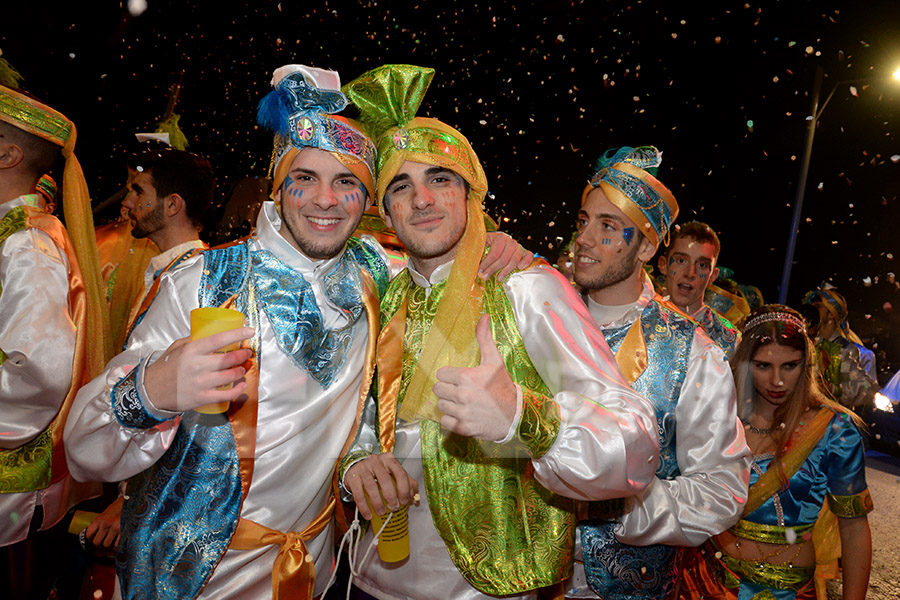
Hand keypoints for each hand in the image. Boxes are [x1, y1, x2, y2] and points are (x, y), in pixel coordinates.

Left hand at [85, 496, 123, 550]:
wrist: (134, 500)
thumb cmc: (121, 506)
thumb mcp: (107, 512)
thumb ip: (101, 522)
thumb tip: (95, 534)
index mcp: (100, 518)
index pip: (89, 534)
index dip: (90, 540)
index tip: (93, 540)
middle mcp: (107, 523)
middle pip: (97, 542)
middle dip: (99, 546)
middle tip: (102, 545)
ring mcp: (116, 527)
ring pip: (106, 545)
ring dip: (108, 547)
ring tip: (110, 546)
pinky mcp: (125, 530)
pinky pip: (116, 545)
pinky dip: (116, 547)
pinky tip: (117, 544)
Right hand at [143, 328, 254, 411]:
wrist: (150, 391)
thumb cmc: (165, 367)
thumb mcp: (176, 347)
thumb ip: (194, 340)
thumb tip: (212, 332)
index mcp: (192, 350)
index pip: (219, 339)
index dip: (237, 334)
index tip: (249, 331)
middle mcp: (197, 366)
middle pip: (229, 359)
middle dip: (243, 354)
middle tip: (247, 352)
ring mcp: (200, 383)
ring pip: (230, 376)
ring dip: (241, 370)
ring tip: (242, 367)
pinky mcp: (202, 398)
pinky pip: (226, 395)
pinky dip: (237, 390)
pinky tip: (241, 385)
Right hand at [344, 453, 417, 520]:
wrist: (355, 467)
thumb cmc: (377, 472)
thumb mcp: (392, 474)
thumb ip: (406, 483)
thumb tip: (414, 498)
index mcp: (389, 460)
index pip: (400, 472)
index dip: (404, 488)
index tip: (404, 501)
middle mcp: (376, 461)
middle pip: (386, 479)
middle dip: (391, 496)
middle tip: (393, 508)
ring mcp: (363, 468)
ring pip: (371, 486)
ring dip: (377, 503)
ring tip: (381, 512)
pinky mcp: (353, 476)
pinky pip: (359, 494)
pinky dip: (364, 507)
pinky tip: (368, 515)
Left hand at [433, 314, 516, 439]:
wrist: (515, 415)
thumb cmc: (503, 387)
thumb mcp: (495, 361)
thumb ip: (485, 339)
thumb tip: (484, 317)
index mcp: (466, 377)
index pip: (441, 374)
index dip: (450, 376)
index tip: (460, 379)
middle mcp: (462, 395)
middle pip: (437, 389)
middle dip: (447, 389)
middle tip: (460, 391)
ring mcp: (462, 412)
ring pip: (440, 405)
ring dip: (449, 404)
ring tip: (463, 403)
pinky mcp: (463, 428)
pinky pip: (444, 421)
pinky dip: (451, 420)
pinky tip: (462, 415)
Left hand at [481, 232, 533, 279]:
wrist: (496, 241)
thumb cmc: (487, 245)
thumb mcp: (481, 245)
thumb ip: (477, 251)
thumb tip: (472, 265)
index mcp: (499, 237)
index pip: (494, 252)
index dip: (486, 263)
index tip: (479, 272)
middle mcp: (510, 241)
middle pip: (503, 258)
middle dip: (493, 269)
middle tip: (485, 277)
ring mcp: (518, 246)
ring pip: (514, 260)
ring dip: (506, 271)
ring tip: (498, 278)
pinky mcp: (524, 252)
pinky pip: (529, 256)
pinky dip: (526, 261)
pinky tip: (520, 268)